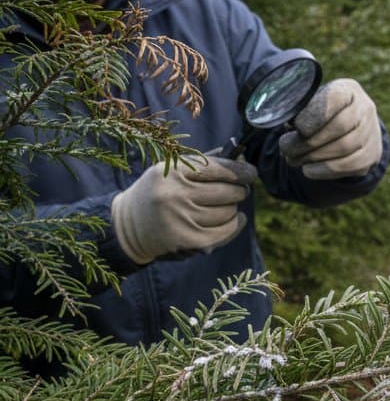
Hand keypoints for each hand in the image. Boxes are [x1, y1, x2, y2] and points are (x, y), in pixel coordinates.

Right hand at [111, 153, 257, 264]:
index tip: (251, 173)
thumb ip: (207, 162)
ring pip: (229, 212)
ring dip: (233, 208)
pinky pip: (226, 231)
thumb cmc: (160, 191)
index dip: (241, 171)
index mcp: (172, 171)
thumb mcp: (173, 169)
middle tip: (239, 190)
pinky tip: (234, 219)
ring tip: (224, 205)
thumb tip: (242, 159)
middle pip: (229, 191)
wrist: (128, 226)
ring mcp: (181, 220)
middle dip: (239, 190)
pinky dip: (235, 224)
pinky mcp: (188, 241)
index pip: (219, 168)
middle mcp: (175, 195)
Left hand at [279, 78, 382, 179]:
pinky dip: (325, 170)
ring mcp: (372, 133)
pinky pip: (350, 165)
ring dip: (314, 156)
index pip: (335, 98)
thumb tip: (284, 122)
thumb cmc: (323, 114)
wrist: (352, 130)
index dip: (313, 114)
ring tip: (294, 159)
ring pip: (344, 147)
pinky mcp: (372, 155)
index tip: (296, 127)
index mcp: (348, 90)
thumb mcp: (312, 104)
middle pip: (340, 126)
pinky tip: (308, 170)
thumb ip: (300, 109)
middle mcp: (365, 108)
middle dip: (309, 140)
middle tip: (286, 147)